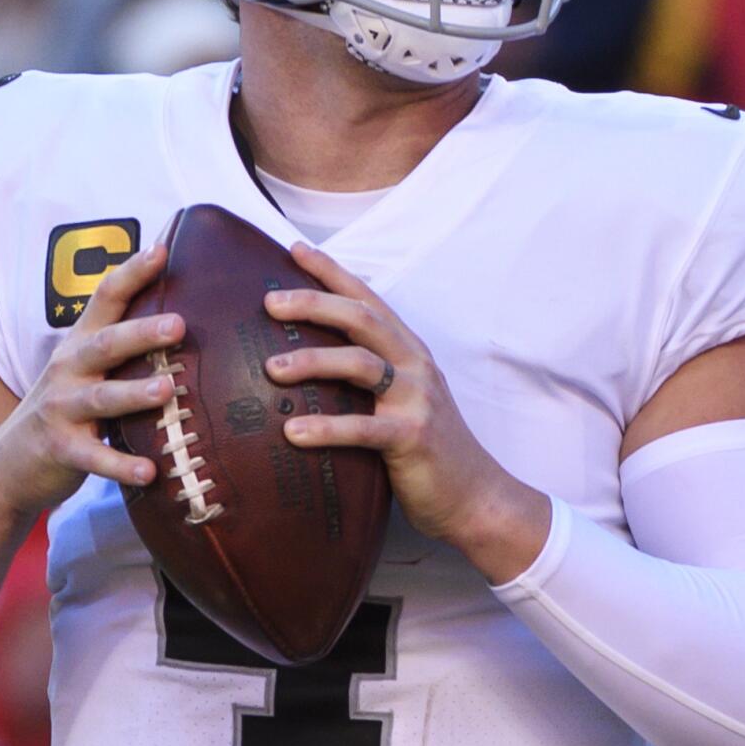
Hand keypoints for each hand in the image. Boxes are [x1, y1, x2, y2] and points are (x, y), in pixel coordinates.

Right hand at [0, 243, 177, 518]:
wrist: (8, 464)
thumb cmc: (65, 408)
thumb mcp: (85, 370)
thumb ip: (121, 346)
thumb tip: (182, 315)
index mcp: (80, 344)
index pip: (105, 298)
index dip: (131, 272)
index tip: (162, 249)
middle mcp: (68, 369)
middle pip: (105, 345)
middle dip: (140, 333)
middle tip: (179, 325)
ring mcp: (60, 410)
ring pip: (100, 399)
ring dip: (133, 395)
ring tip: (166, 391)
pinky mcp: (60, 450)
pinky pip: (94, 458)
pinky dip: (121, 465)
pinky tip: (150, 472)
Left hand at [263, 244, 551, 582]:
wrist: (474, 495)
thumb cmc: (425, 447)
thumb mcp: (401, 399)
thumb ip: (367, 377)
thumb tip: (304, 363)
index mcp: (408, 350)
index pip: (367, 299)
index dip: (332, 272)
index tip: (294, 249)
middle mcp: (415, 364)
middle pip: (362, 319)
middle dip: (314, 305)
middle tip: (270, 303)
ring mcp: (417, 399)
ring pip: (360, 364)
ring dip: (312, 361)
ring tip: (271, 368)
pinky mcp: (413, 437)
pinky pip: (364, 428)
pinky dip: (326, 428)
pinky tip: (292, 433)